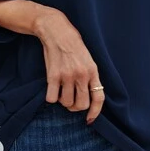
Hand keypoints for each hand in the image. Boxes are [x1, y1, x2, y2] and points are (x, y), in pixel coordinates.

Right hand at [34, 8, 104, 123]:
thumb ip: (89, 75)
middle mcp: (81, 75)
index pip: (98, 98)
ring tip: (61, 91)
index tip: (89, 119)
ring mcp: (67, 76)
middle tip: (70, 100)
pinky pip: (51, 98)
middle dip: (74, 107)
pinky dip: (51, 97)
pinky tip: (51, 89)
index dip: (95, 112)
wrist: (56, 30)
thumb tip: (88, 95)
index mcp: (93, 71)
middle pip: (81, 105)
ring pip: (66, 103)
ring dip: (62, 101)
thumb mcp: (87, 58)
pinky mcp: (53, 75)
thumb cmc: (72, 44)